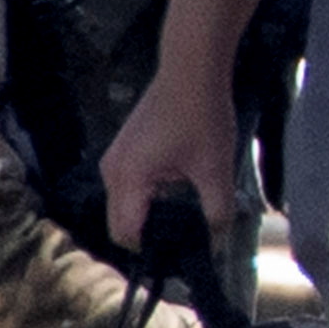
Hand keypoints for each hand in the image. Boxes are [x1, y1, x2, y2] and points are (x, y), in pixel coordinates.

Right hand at [95, 91, 239, 257]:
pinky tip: (176, 194)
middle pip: (120, 224)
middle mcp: (112, 172)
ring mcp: (115, 159)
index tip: (179, 259)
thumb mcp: (215, 169)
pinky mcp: (125, 149)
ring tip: (184, 220)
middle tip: (185, 242)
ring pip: (124, 206)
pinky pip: (129, 187)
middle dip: (148, 238)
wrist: (192, 68)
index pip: (126, 235)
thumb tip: (216, 244)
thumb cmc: (202, 116)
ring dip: (148, 217)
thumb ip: (216, 211)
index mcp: (128, 179)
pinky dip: (147, 198)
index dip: (151, 253)